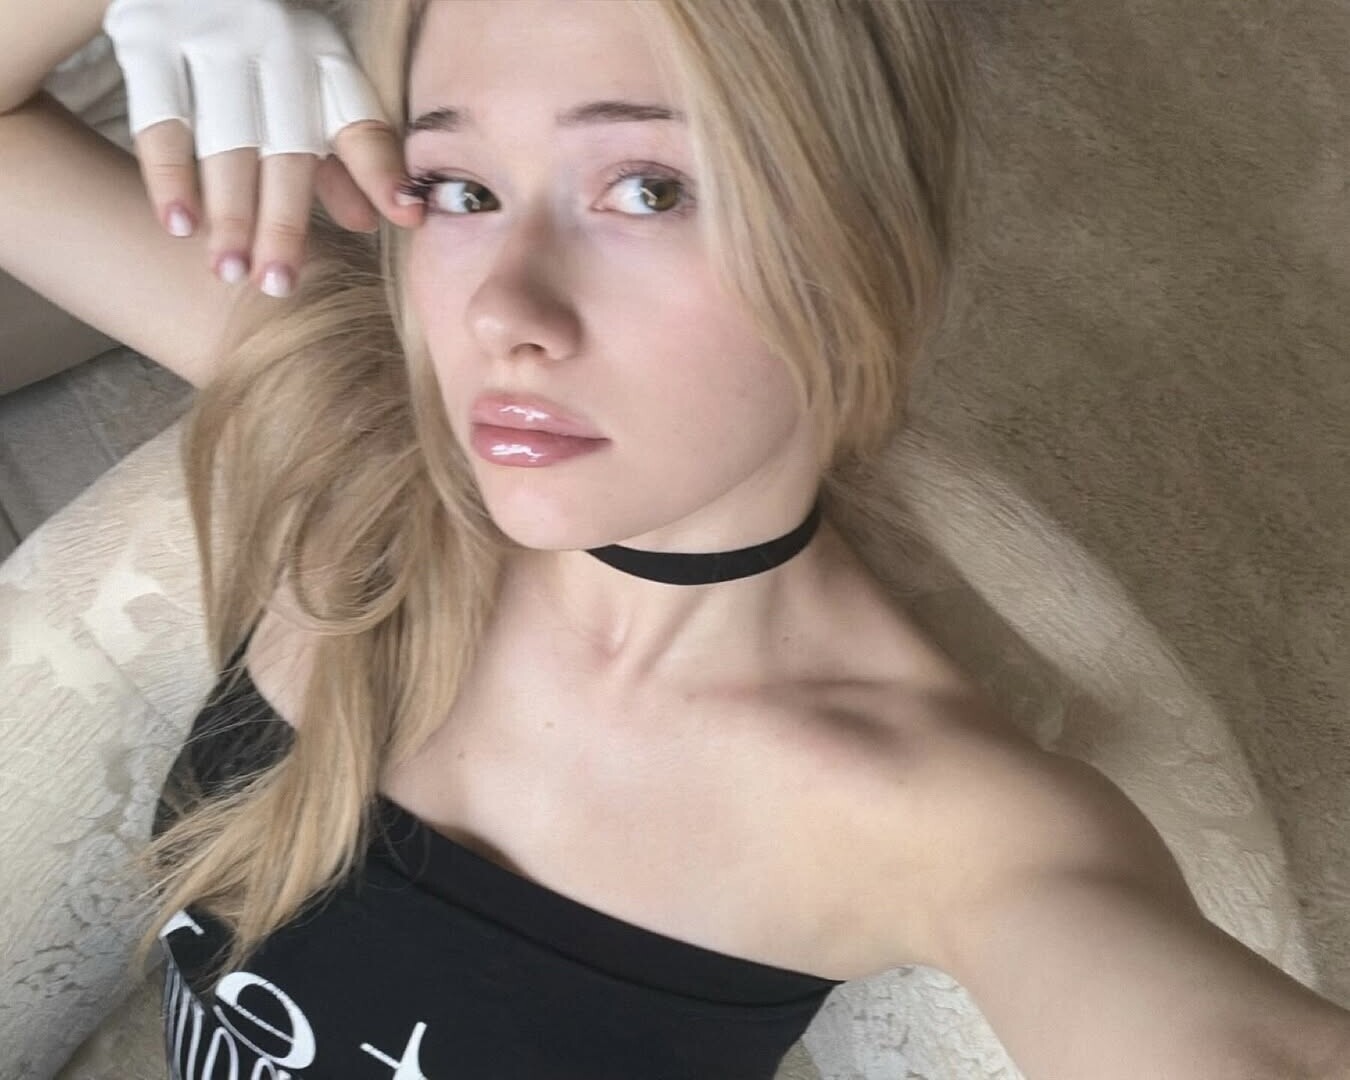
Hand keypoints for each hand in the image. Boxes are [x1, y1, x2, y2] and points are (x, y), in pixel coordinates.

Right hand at [102, 0, 423, 296]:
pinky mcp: (149, 38)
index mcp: (324, 61)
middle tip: (278, 286)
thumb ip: (337, 158)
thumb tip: (372, 222)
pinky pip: (160, 120)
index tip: (409, 217)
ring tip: (230, 272)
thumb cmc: (255, 52)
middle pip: (288, 148)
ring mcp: (214, 41)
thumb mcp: (305, 90)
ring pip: (226, 142)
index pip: (360, 122)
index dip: (383, 172)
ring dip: (229, 213)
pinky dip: (168, 176)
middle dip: (284, 223)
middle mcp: (277, 48)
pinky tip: (180, 225)